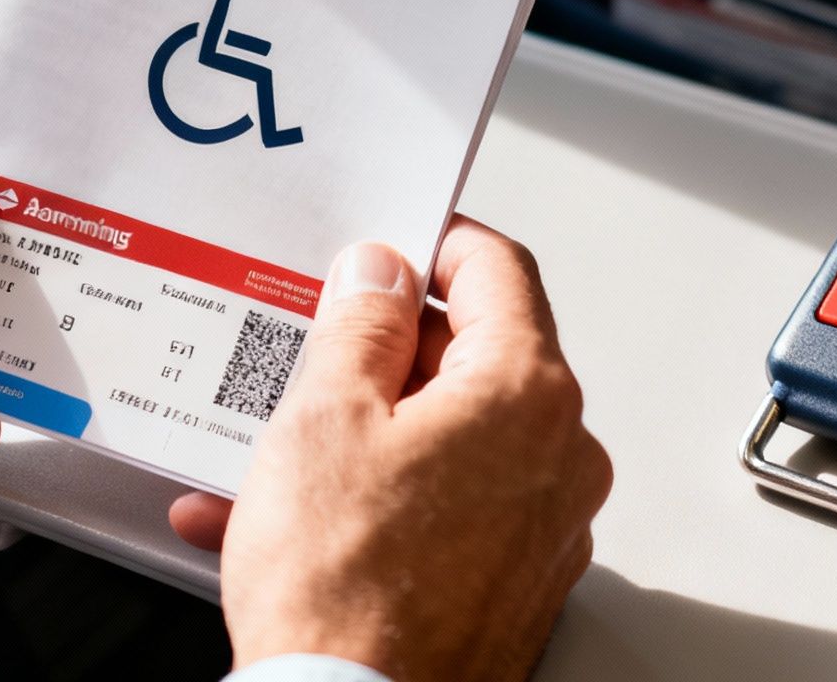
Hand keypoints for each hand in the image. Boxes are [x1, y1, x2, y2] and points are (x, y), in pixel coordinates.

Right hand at [169, 218, 611, 680]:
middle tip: (318, 350)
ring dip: (367, 433)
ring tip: (279, 453)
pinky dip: (380, 499)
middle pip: (480, 356)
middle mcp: (558, 457)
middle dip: (390, 350)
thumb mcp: (326, 416)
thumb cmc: (346, 594)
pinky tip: (295, 519)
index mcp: (526, 394)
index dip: (436, 242)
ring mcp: (543, 527)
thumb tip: (382, 275)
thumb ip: (362, 324)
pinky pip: (446, 509)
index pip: (500, 270)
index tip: (393, 243)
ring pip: (452, 439)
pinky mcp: (515, 584)